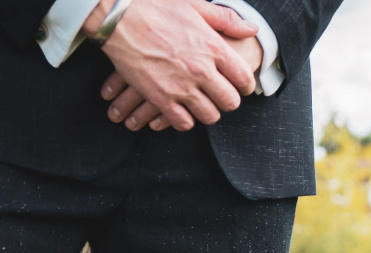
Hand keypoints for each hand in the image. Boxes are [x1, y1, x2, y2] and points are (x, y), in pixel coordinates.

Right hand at [89, 0, 258, 130]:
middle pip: (230, 102)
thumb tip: (252, 30)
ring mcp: (181, 86)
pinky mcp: (160, 98)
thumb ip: (226, 20)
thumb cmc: (156, 7)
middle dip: (227, 100)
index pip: (244, 79)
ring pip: (209, 116)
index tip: (239, 85)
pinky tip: (181, 110)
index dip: (245, 85)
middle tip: (219, 95)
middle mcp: (201, 70)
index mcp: (213, 47)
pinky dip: (184, 120)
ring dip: (207, 112)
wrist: (118, 16)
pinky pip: (183, 123)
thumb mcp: (195, 6)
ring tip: (201, 103)